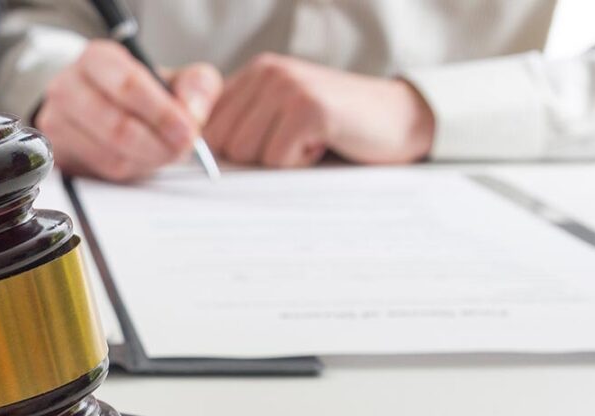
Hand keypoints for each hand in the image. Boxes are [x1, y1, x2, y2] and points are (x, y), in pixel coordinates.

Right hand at [35, 40, 221, 181]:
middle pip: (116, 126)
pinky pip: (100, 171)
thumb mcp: (175, 80)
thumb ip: (195, 87)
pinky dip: (129, 170)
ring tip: (164, 152)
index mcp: (97, 59)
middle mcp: (68, 87)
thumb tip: (192, 113)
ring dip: (146, 159)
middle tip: (181, 149)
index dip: (161, 112)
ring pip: (110, 154)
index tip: (187, 130)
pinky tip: (142, 159)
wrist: (103, 107)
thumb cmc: (140, 93)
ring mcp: (57, 123)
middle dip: (157, 143)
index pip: (128, 86)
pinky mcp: (58, 153)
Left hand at [203, 53, 434, 167]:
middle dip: (258, 157)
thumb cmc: (337, 127)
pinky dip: (302, 164)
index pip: (207, 127)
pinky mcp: (309, 109)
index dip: (228, 151)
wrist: (400, 119)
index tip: (264, 147)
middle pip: (224, 144)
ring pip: (249, 154)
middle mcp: (268, 72)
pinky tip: (324, 143)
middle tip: (296, 141)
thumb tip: (194, 156)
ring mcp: (289, 87)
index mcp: (255, 73)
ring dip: (282, 161)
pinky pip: (278, 159)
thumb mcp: (281, 117)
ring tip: (311, 140)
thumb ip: (243, 124)